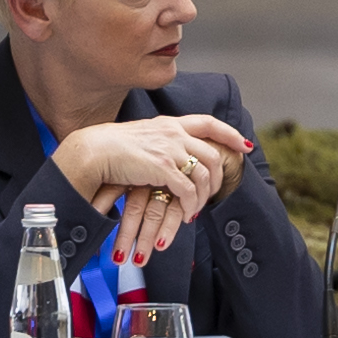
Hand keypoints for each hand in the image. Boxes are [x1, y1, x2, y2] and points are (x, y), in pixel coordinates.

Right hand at [52, 115, 251, 259]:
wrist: (93, 151)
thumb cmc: (111, 149)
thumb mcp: (143, 138)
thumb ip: (162, 144)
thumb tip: (172, 159)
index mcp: (170, 124)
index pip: (209, 123)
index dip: (229, 134)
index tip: (244, 145)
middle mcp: (174, 133)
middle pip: (213, 155)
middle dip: (219, 179)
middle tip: (212, 196)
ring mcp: (170, 149)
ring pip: (204, 175)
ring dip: (203, 197)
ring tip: (195, 210)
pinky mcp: (163, 168)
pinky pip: (189, 191)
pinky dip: (191, 205)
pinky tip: (186, 214)